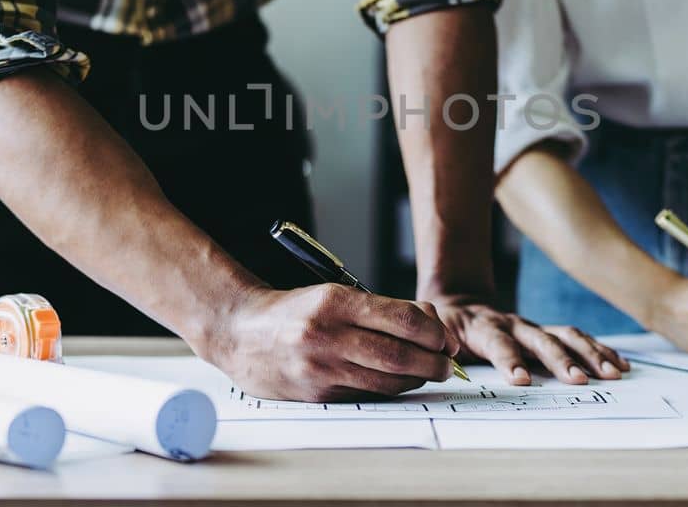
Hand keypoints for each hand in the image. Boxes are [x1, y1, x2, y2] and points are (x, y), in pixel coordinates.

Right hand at [205, 284, 459, 401]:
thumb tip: (431, 324)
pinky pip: (366, 394)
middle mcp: (327, 335)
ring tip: (427, 372)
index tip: (446, 339)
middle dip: (434, 363)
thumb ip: (381, 308)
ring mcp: (321, 368)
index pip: (403, 319)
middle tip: (447, 363)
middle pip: (399, 355)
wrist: (240, 332)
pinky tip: (397, 381)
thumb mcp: (335, 294)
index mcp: (336, 301)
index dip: (434, 333)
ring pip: (387, 381)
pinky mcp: (317, 394)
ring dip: (416, 380)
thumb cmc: (295, 311)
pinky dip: (389, 388)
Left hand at [429, 300, 629, 384]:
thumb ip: (440, 348)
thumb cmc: (446, 328)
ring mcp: (533, 327)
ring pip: (566, 335)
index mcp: (483, 328)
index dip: (509, 360)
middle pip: (541, 340)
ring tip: (612, 373)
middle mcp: (514, 325)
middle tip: (579, 381)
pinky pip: (577, 337)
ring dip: (590, 354)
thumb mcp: (435, 335)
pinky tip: (620, 363)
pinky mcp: (547, 331)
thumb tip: (445, 362)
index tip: (521, 380)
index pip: (498, 343)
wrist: (459, 303)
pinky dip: (600, 349)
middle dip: (561, 360)